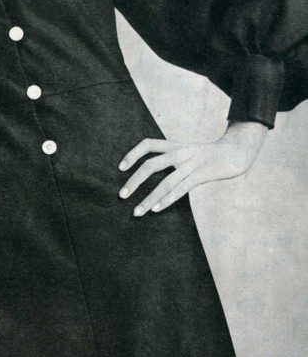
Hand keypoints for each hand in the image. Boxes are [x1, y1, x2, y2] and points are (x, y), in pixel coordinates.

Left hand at [117, 120, 267, 215]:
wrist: (236, 152)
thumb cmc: (209, 156)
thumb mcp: (188, 152)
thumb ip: (172, 159)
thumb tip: (153, 172)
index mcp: (175, 145)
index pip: (148, 144)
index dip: (132, 154)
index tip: (120, 167)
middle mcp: (180, 153)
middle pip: (151, 165)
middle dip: (134, 181)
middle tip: (121, 195)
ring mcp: (191, 164)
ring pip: (165, 182)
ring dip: (149, 199)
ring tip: (136, 212)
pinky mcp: (201, 175)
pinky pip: (181, 189)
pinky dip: (167, 200)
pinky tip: (156, 209)